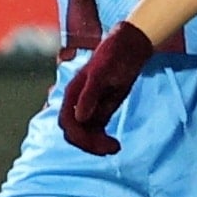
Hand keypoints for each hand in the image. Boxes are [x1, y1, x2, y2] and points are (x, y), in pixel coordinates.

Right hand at [58, 22, 156, 153]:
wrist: (129, 48)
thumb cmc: (114, 55)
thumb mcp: (102, 72)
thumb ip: (90, 94)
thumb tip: (79, 117)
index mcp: (73, 93)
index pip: (68, 122)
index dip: (80, 136)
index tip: (100, 144)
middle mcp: (76, 102)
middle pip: (74, 132)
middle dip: (89, 144)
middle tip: (112, 149)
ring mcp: (88, 108)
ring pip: (84, 134)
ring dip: (96, 145)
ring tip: (115, 148)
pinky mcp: (99, 111)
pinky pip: (95, 131)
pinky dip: (102, 140)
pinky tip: (115, 144)